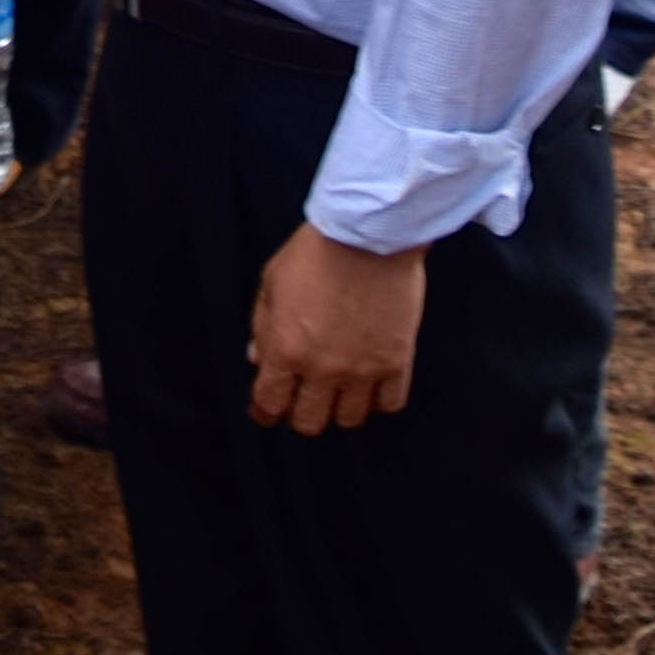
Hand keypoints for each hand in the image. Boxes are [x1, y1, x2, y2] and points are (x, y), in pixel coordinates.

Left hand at [249, 226, 426, 431]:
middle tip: (303, 399)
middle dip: (300, 414)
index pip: (269, 404)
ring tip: (339, 390)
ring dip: (340, 408)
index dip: (264, 412)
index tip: (266, 411)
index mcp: (285, 349)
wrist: (367, 233)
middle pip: (309, 422)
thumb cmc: (316, 251)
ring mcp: (362, 369)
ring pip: (349, 419)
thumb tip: (257, 359)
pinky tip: (372, 385)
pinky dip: (379, 399)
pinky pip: (389, 403)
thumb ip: (262, 327)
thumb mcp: (271, 283)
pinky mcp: (396, 360)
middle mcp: (322, 368)